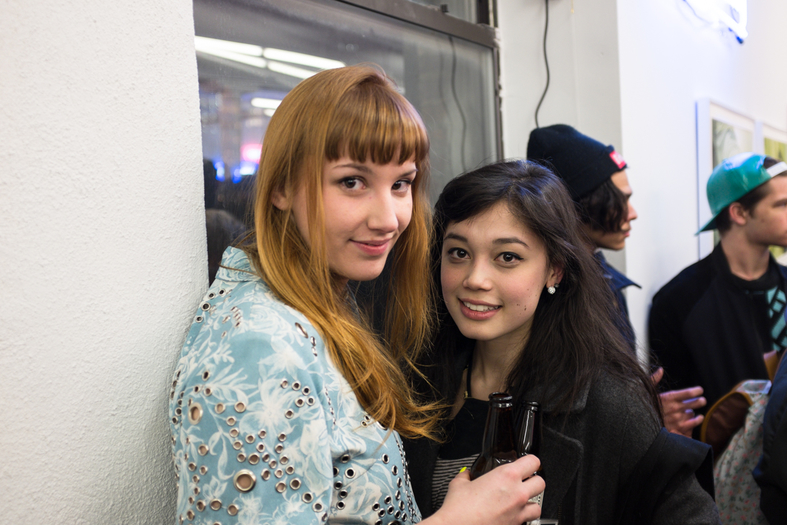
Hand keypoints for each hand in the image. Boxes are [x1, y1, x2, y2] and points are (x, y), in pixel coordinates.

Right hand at [426, 454, 544, 524]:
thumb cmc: (459, 510)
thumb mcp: (459, 484)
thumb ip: (467, 476)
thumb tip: (467, 475)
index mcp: (506, 476)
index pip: (532, 462)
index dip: (530, 461)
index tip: (525, 464)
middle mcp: (517, 494)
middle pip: (541, 482)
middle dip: (533, 481)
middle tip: (523, 482)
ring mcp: (518, 513)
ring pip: (538, 505)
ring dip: (530, 502)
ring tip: (519, 502)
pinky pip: (527, 521)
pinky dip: (522, 518)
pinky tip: (511, 515)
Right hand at [651, 367, 705, 437]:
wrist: (640, 425)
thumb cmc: (644, 406)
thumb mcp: (647, 392)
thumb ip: (654, 379)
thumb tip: (660, 370)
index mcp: (668, 397)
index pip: (688, 393)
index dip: (697, 391)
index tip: (700, 390)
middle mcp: (675, 408)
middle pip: (695, 403)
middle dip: (701, 401)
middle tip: (702, 401)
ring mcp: (677, 418)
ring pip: (692, 413)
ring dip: (692, 412)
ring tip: (691, 411)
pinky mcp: (678, 428)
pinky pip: (693, 423)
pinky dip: (696, 420)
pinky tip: (697, 418)